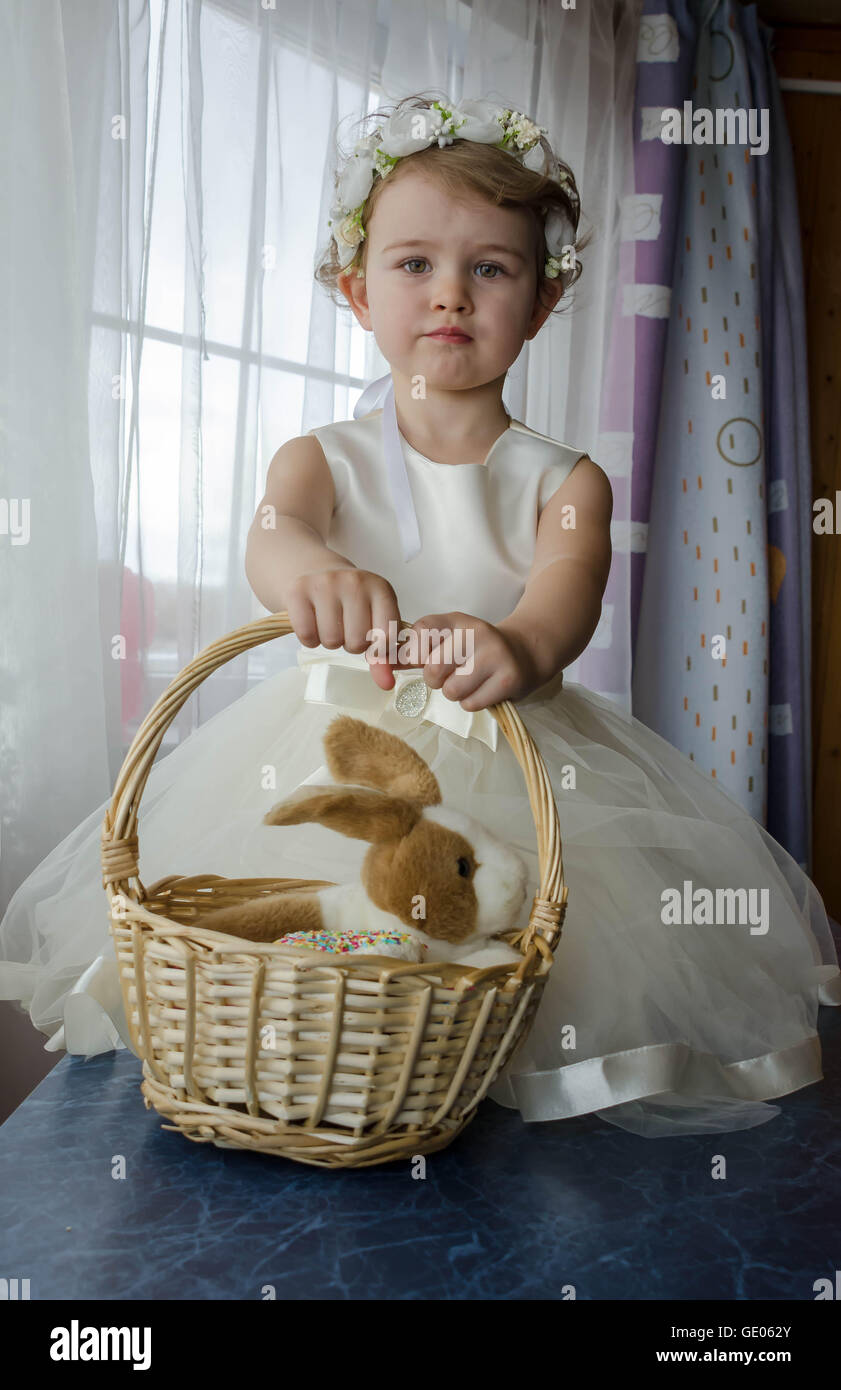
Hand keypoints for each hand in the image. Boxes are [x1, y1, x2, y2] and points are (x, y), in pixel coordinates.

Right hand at [284, 568, 405, 691]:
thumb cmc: (350, 604)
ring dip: (329, 642)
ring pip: (331, 641)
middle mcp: (355, 582)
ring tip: (329, 624)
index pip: (387, 637)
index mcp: (381, 589)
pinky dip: (309, 639)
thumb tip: (386, 684)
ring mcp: (325, 583)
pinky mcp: (298, 590)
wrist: (315, 571)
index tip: (371, 643)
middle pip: (357, 642)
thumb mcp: (373, 621)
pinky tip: (312, 624)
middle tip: (345, 629)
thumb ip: (383, 655)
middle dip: (351, 644)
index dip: (378, 650)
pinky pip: (306, 636)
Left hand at [402, 611, 539, 711]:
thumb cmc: (478, 651)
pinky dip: (473, 703)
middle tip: (452, 674)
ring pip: (451, 691)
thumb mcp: (448, 641)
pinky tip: (484, 689)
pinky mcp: (508, 678)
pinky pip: (471, 704)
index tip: (423, 661)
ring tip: (471, 682)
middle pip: (432, 670)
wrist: (525, 653)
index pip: (420, 633)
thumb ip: (416, 651)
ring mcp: (494, 654)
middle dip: (436, 680)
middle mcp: (475, 632)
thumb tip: (380, 660)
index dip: (414, 654)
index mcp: (456, 620)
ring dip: (456, 694)